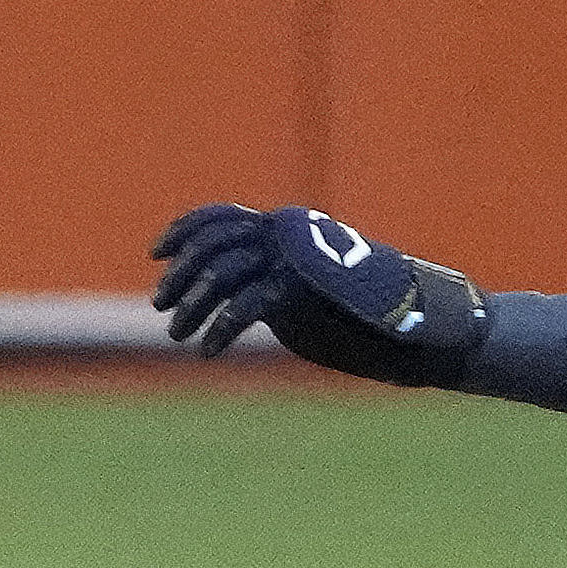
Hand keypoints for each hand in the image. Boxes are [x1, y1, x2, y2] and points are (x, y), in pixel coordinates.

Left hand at [150, 203, 487, 386]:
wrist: (409, 324)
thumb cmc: (355, 311)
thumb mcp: (300, 285)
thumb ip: (265, 276)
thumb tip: (217, 289)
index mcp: (285, 226)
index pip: (221, 216)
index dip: (184, 230)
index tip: (157, 253)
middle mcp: (285, 233)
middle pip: (211, 245)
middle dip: (180, 275)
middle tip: (162, 305)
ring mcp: (291, 258)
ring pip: (219, 274)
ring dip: (192, 308)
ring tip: (178, 335)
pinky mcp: (296, 289)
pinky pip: (241, 307)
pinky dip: (220, 330)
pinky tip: (210, 351)